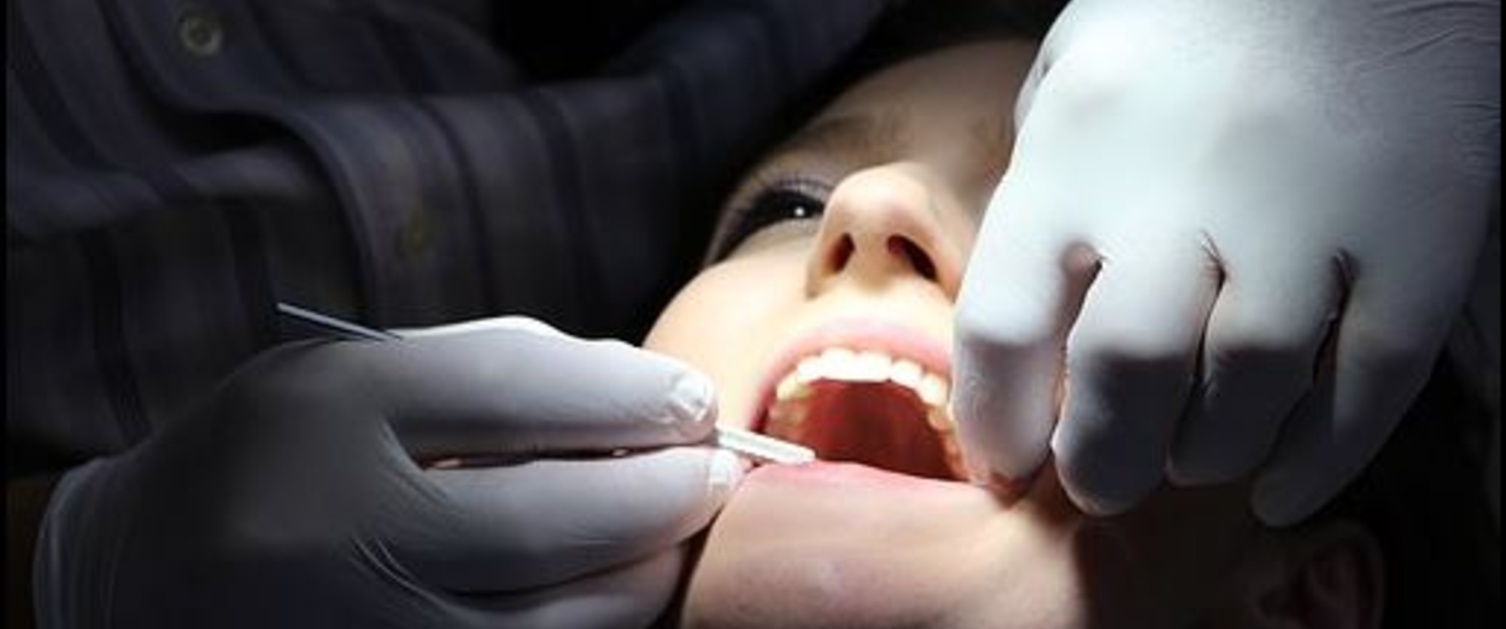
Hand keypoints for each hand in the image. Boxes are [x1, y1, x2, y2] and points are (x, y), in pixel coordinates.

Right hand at [34, 318, 738, 627]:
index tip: (691, 401)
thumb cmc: (280, 453)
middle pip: (559, 521)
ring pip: (569, 619)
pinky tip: (620, 588)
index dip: (633, 398)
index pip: (520, 392)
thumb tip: (649, 395)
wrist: (140, 576)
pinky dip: (601, 627)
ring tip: (678, 531)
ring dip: (654, 571)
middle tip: (717, 469)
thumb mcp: (358, 375)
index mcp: (331, 415)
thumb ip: (499, 369)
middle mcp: (342, 533)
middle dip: (670, 493)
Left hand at [953, 0, 1497, 523]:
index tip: (1006, 462)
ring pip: (1249, 391)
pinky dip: (1321, 457)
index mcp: (1078, 151)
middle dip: (1102, 459)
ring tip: (1189, 457)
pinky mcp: (1419, 241)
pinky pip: (1371, 385)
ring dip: (1206, 453)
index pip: (1004, 322)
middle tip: (1099, 482)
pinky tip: (1278, 486)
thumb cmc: (1191, 16)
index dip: (994, 420)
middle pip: (1126, 371)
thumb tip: (1030, 321)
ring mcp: (1310, 218)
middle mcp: (1184, 190)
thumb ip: (1044, 189)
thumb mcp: (1075, 72)